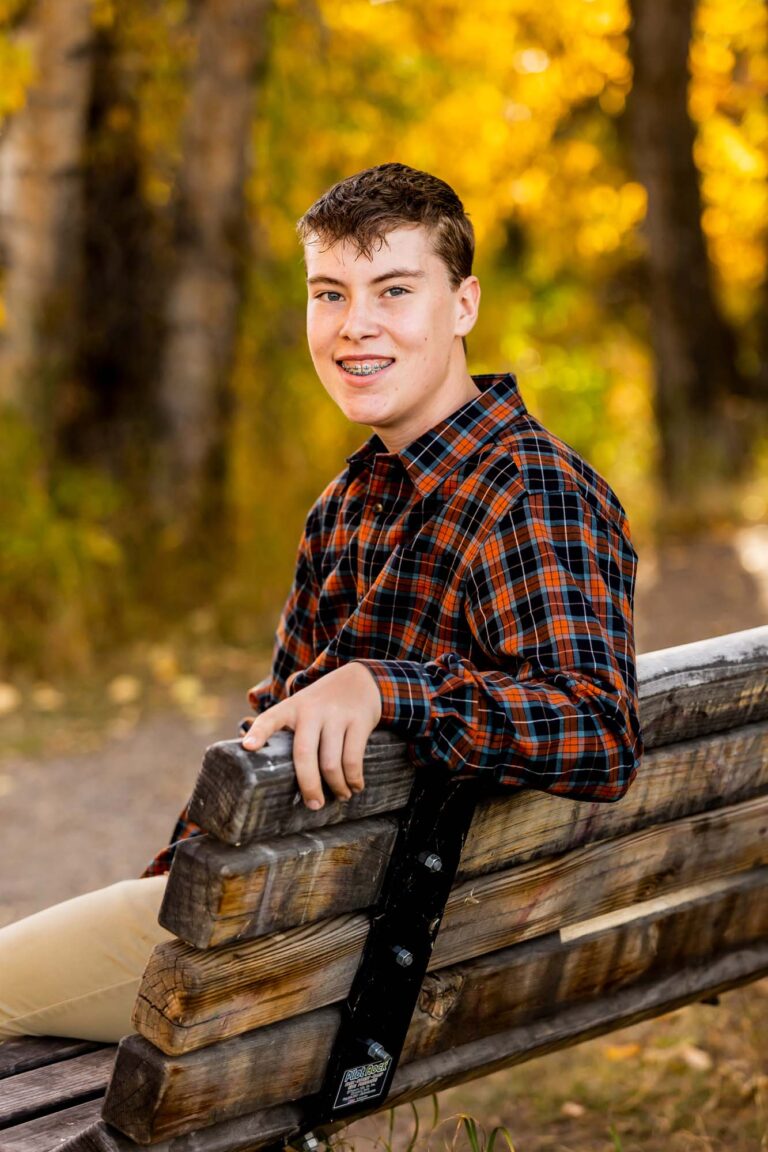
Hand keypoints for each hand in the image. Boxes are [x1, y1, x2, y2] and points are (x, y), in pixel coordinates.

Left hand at [241, 663, 381, 809]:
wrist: (358, 679)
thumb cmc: (322, 705)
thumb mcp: (301, 707)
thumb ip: (286, 731)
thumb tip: (270, 773)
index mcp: (291, 708)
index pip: (270, 719)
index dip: (258, 733)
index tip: (248, 747)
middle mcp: (312, 711)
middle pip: (304, 753)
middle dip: (308, 785)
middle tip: (313, 805)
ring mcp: (336, 715)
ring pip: (331, 762)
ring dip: (336, 786)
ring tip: (339, 796)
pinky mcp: (358, 721)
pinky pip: (353, 758)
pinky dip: (354, 778)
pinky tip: (355, 787)